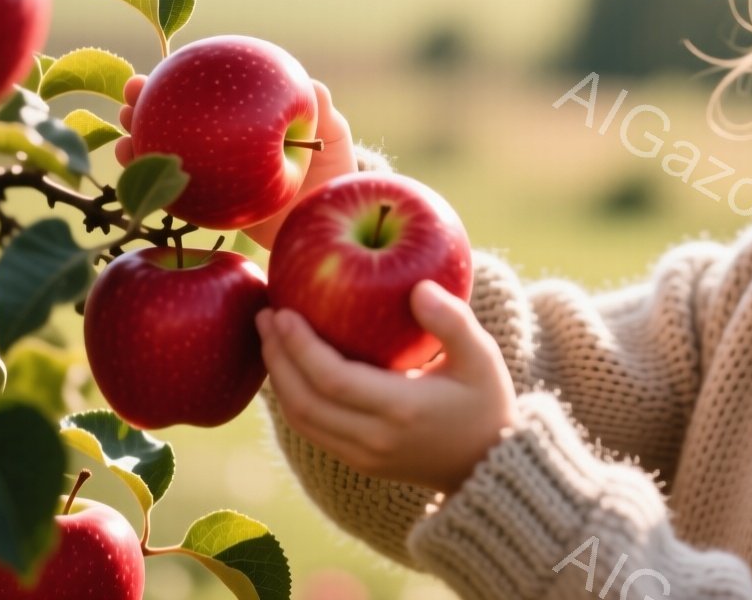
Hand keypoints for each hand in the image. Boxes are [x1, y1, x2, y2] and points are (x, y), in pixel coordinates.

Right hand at [114, 73, 356, 249]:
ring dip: (138, 150)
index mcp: (239, 116)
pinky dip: (161, 191)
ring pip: (165, 157)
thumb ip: (322, 109)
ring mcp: (211, 174)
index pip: (198, 90)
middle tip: (127, 105)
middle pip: (170, 119)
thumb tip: (311, 88)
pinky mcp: (212, 208)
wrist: (328, 213)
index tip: (146, 77)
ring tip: (122, 146)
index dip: (169, 82)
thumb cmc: (333, 165)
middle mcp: (218, 142)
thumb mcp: (332, 133)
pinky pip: (181, 197)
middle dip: (140, 110)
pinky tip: (146, 189)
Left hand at [257, 280, 518, 495]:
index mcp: (402, 409)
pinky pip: (311, 429)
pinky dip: (292, 396)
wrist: (486, 463)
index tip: (283, 311)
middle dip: (277, 357)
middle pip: (305, 400)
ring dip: (278, 378)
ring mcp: (363, 455)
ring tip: (269, 337)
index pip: (333, 379)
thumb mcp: (482, 357)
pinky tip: (289, 366)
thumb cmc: (486, 400)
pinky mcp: (358, 461)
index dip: (300, 346)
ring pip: (302, 419)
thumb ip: (453, 321)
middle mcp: (375, 438)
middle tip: (264, 315)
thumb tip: (418, 287)